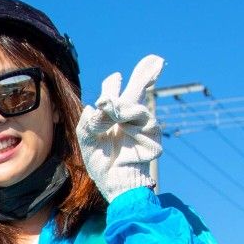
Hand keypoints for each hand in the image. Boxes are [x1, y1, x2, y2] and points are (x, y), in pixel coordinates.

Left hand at [77, 54, 165, 198]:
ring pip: (133, 104)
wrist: (116, 184)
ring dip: (119, 103)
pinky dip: (127, 113)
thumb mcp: (88, 141)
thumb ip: (88, 122)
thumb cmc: (103, 165)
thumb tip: (94, 105)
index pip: (116, 95)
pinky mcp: (152, 133)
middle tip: (155, 59)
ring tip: (107, 103)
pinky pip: (140, 117)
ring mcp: (142, 124)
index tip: (115, 77)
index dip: (114, 85)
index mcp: (114, 117)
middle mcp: (129, 118)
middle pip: (138, 90)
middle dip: (146, 74)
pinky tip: (116, 113)